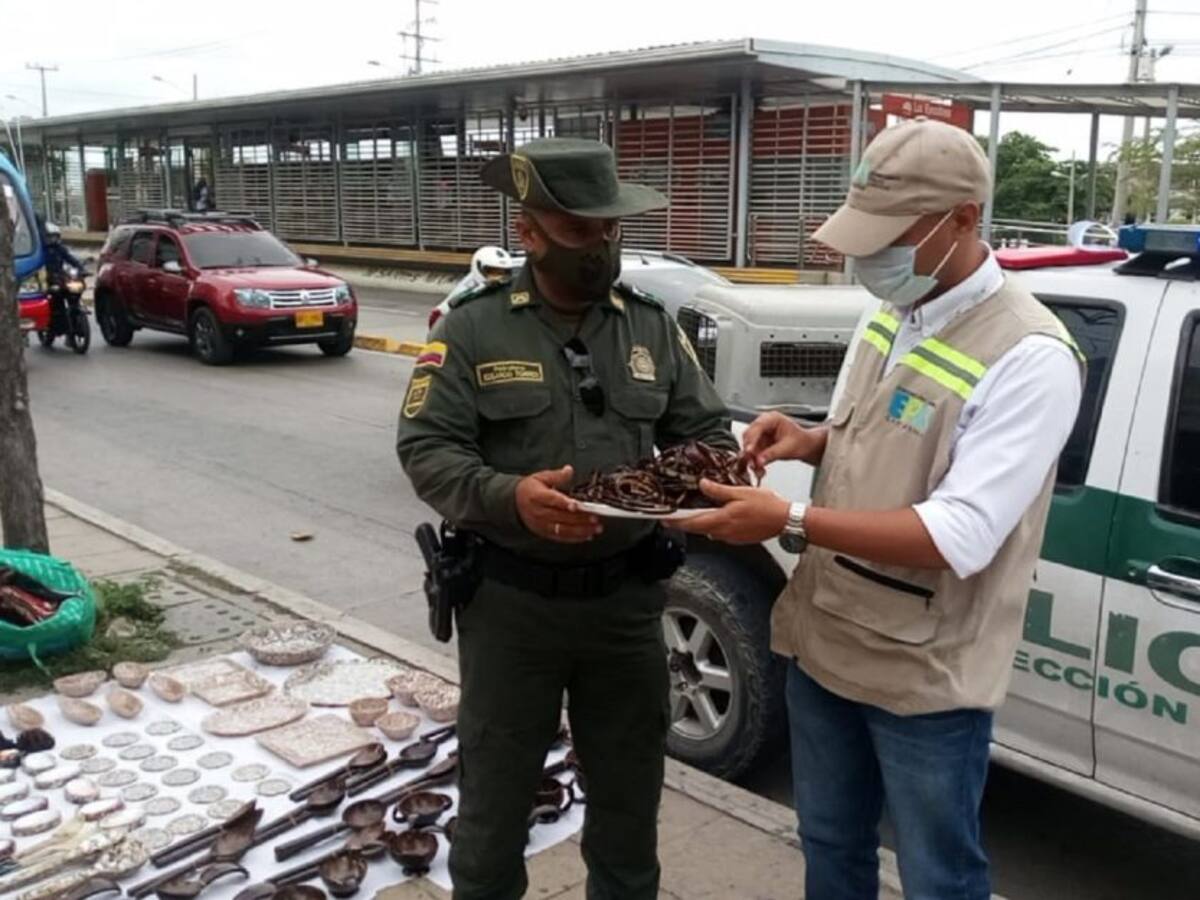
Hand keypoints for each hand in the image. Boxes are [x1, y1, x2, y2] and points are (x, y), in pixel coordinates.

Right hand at [515, 465, 602, 543]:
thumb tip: (569, 470)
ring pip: (563, 529)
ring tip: (596, 528)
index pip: (552, 500)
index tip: (576, 505)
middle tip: (595, 517)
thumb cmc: (530, 489)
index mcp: (537, 496)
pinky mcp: (545, 533)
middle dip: (580, 518)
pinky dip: (575, 538)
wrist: (515, 503)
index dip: (564, 503)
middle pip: (561, 516)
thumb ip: (557, 475)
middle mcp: (540, 512)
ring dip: (581, 530)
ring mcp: (542, 525)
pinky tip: (587, 535)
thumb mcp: (540, 477)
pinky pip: (562, 537)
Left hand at [673, 480, 790, 544]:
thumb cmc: (767, 506)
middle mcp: (724, 532)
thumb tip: (702, 485)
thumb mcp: (740, 492)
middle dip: (684, 523)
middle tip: (673, 517)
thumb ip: (719, 491)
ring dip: (700, 523)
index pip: (692, 523)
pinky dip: (714, 525)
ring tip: (694, 513)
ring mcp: (731, 538)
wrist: (785, 520)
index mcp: (722, 520)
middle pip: (698, 529)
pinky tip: (717, 516)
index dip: (676, 522)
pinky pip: (720, 533)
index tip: (664, 520)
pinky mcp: (738, 539)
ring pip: (709, 531)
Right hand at [742, 413, 823, 476]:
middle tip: (752, 463)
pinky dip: (755, 462)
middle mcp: (764, 424)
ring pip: (749, 446)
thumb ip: (772, 454)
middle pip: (749, 436)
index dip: (751, 439)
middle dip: (749, 451)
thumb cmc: (802, 441)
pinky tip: (760, 469)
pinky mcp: (759, 444)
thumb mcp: (788, 448)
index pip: (757, 426)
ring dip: (751, 459)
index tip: (749, 451)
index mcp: (772, 418)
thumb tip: (759, 460)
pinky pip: (752, 453)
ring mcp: (761, 434)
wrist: (807, 446)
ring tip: (757, 469)